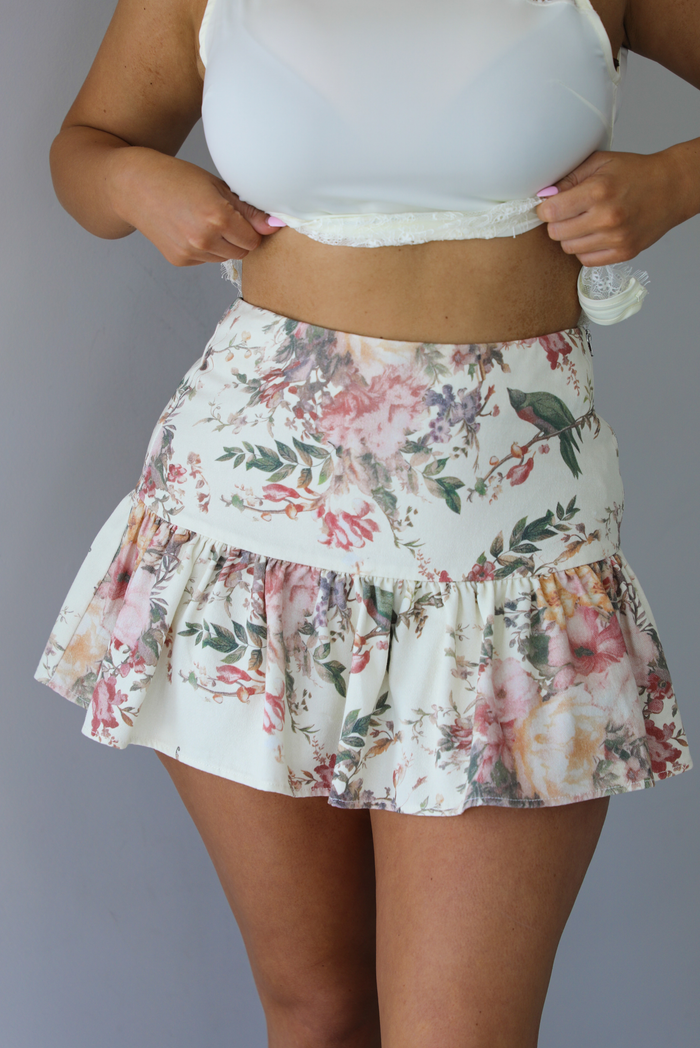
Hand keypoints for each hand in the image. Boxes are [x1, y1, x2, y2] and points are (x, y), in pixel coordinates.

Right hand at [109, 147, 282, 266]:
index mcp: (217, 217)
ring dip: (223, 244)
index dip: (252, 228)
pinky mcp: (180, 260)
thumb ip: (248, 210)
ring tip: (203, 220)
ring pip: (225, 258)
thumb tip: (274, 226)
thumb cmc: (175, 178)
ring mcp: (191, 252)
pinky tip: (190, 228)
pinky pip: (207, 260)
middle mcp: (204, 239)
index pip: (254, 239)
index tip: (243, 215)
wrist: (133, 186)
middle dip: (240, 237)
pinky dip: (205, 248)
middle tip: (223, 215)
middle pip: (242, 251)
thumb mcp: (216, 185)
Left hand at [535, 149, 685, 266]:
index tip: (549, 205)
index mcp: (598, 191)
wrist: (671, 188)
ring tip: (584, 222)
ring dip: (570, 236)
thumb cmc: (635, 173)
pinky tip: (594, 234)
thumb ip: (568, 178)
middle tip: (567, 213)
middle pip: (556, 233)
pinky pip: (586, 259)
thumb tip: (543, 195)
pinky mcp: (623, 253)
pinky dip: (585, 248)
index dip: (544, 208)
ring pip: (568, 249)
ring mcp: (616, 238)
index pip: (551, 211)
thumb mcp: (600, 162)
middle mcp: (607, 217)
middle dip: (556, 222)